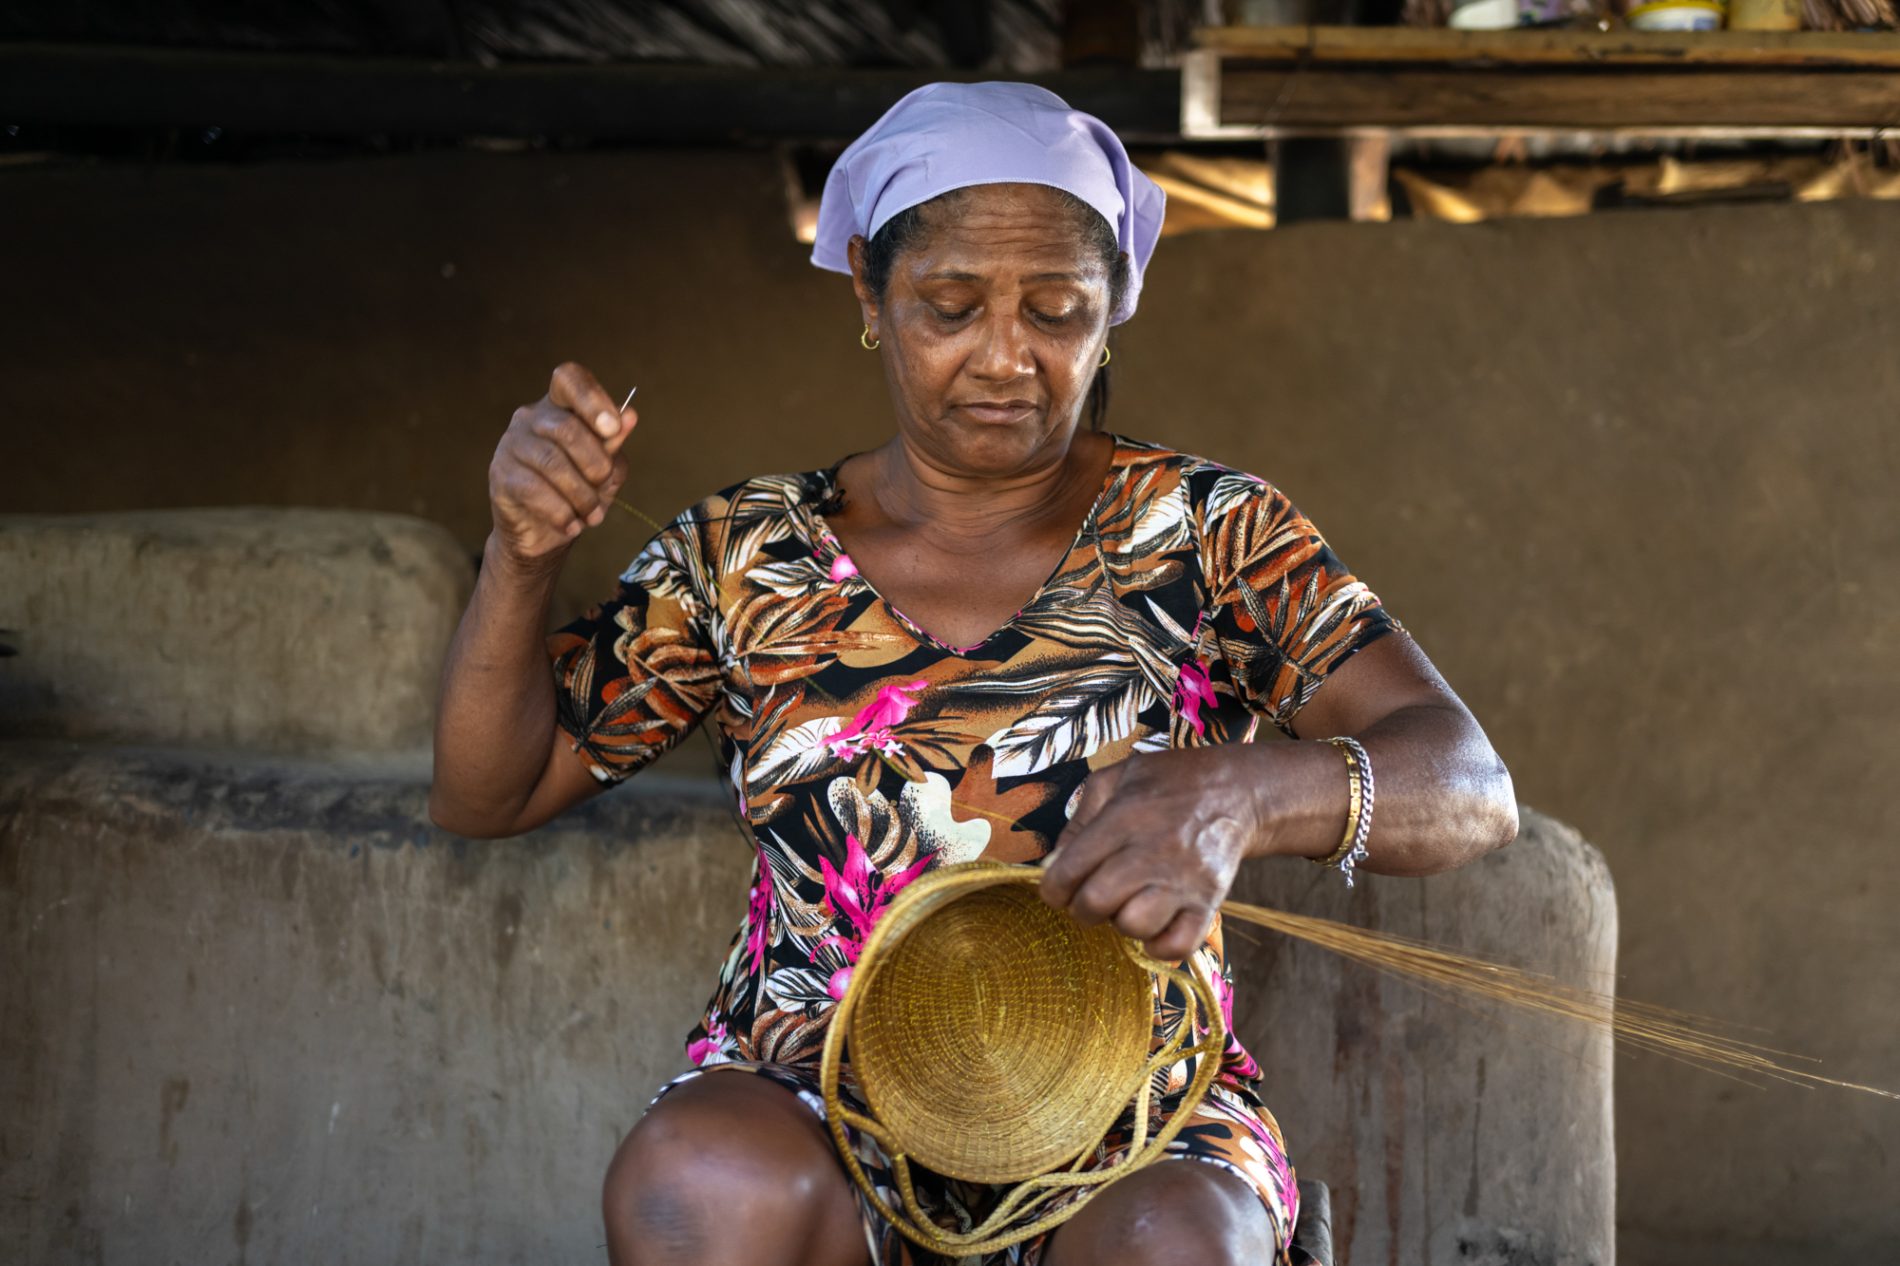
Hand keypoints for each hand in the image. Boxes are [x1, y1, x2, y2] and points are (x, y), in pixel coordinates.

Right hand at [488, 362, 636, 566]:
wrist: (543, 535)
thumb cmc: (577, 494)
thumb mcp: (605, 470)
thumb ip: (613, 444)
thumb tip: (630, 416)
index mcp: (560, 407)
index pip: (569, 378)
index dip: (592, 399)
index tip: (612, 429)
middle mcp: (531, 418)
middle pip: (567, 428)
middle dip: (595, 465)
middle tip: (603, 487)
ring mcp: (512, 444)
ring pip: (552, 463)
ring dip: (581, 496)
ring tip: (592, 516)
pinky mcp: (500, 474)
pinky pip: (534, 489)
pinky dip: (561, 512)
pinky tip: (571, 525)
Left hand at [1038, 747, 1266, 961]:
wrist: (1236, 791)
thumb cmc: (1168, 782)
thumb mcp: (1115, 779)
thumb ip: (1079, 819)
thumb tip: (1053, 865)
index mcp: (1123, 818)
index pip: (1068, 871)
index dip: (1053, 888)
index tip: (1060, 887)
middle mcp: (1152, 852)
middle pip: (1095, 903)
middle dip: (1082, 907)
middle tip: (1094, 895)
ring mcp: (1184, 881)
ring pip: (1134, 925)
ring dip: (1123, 921)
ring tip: (1130, 903)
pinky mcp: (1209, 903)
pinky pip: (1177, 946)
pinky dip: (1159, 945)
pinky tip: (1155, 924)